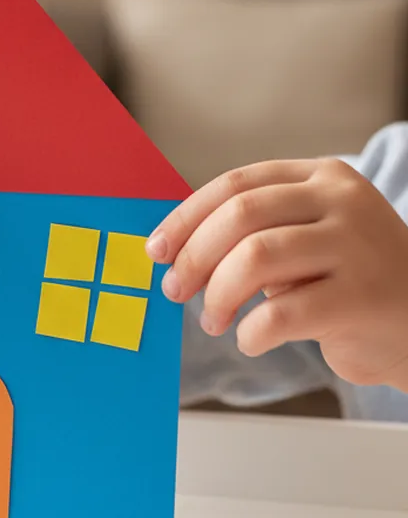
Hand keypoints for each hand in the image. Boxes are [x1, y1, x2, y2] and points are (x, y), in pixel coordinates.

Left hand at [147, 158, 407, 390]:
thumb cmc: (346, 282)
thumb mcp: (304, 238)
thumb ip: (251, 231)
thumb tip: (171, 248)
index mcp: (322, 177)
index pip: (236, 184)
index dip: (186, 218)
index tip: (156, 250)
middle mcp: (342, 202)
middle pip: (239, 215)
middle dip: (194, 256)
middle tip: (175, 290)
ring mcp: (357, 246)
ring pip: (254, 258)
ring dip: (217, 295)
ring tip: (214, 320)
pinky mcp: (361, 298)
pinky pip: (279, 313)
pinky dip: (249, 332)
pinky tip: (250, 340)